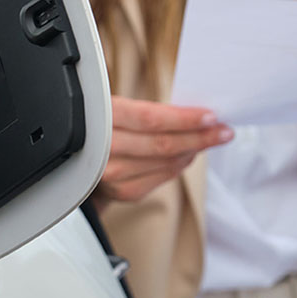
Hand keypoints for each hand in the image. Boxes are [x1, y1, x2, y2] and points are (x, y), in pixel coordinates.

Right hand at [95, 96, 232, 204]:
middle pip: (164, 144)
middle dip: (200, 137)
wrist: (72, 158)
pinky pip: (162, 178)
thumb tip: (191, 111)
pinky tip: (189, 155)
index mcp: (101, 118)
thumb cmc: (98, 126)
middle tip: (223, 131)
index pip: (152, 118)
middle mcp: (104, 149)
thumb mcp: (111, 105)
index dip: (185, 119)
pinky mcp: (123, 192)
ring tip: (209, 139)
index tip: (211, 116)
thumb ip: (145, 109)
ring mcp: (113, 174)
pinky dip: (180, 165)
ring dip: (193, 150)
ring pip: (166, 162)